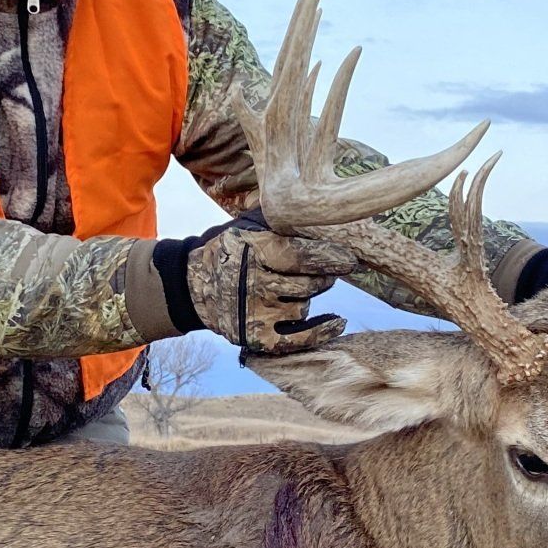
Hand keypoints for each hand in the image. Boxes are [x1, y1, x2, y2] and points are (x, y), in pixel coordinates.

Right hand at [183, 218, 356, 353]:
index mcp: (252, 250)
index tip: (350, 259)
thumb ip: (283, 216)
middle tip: (326, 270)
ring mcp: (253, 314)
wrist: (197, 284)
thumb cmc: (236, 247)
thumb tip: (327, 206)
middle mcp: (252, 283)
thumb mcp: (251, 223)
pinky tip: (337, 322)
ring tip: (307, 285)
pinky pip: (296, 340)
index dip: (328, 258)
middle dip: (323, 276)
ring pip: (302, 307)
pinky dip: (319, 332)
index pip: (298, 256)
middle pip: (306, 285)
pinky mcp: (255, 337)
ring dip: (311, 296)